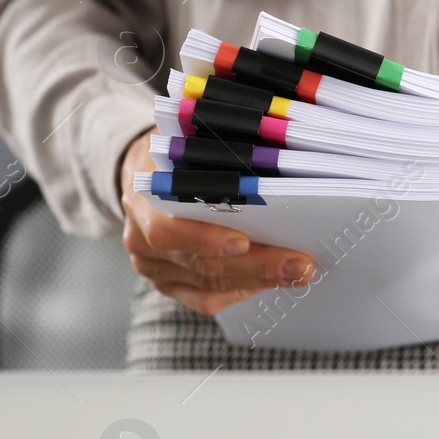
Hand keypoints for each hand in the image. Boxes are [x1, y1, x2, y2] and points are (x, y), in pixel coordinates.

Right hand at [119, 128, 316, 315]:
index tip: (245, 241)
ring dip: (257, 280)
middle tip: (297, 264)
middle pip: (200, 263)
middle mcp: (141, 239)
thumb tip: (270, 153)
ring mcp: (153, 266)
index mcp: (142, 199)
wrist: (142, 175)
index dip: (205, 239)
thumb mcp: (184, 140)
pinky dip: (239, 292)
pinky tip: (267, 283)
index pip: (167, 229)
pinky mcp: (167, 283)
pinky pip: (205, 298)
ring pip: (208, 284)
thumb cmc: (174, 155)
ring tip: (296, 273)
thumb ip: (217, 152)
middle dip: (254, 265)